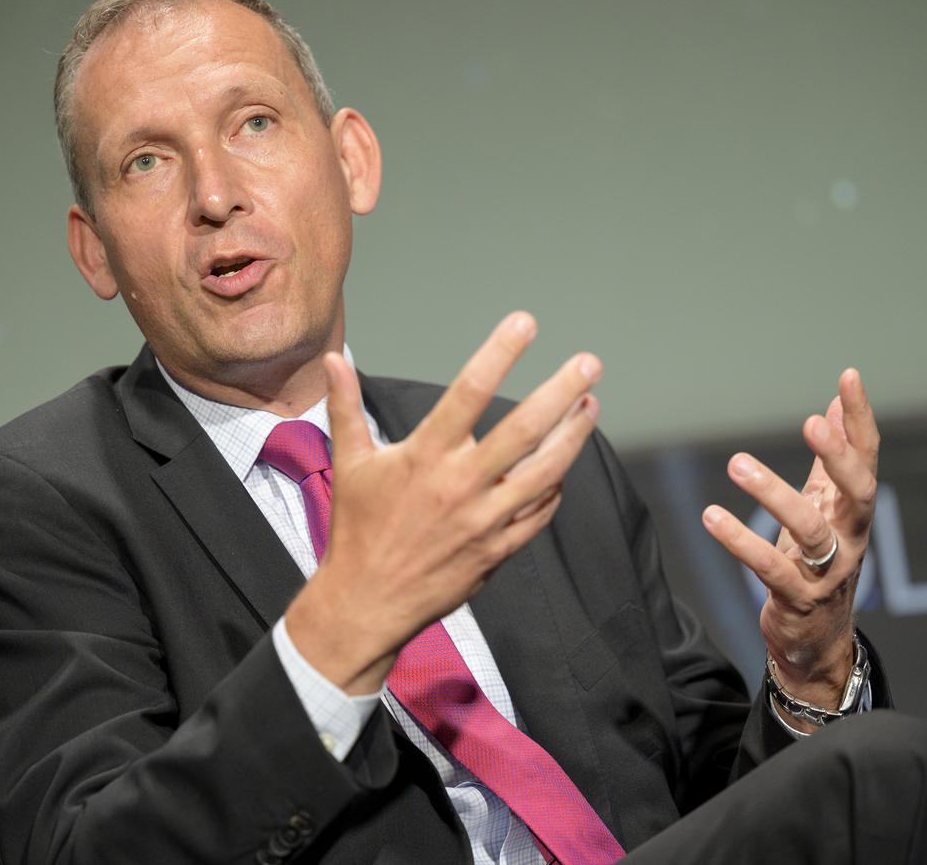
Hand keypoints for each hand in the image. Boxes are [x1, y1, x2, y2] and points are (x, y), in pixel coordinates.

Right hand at [285, 312, 601, 693]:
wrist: (366, 602)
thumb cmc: (357, 528)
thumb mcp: (349, 463)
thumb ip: (347, 407)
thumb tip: (335, 358)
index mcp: (424, 456)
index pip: (469, 391)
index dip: (500, 352)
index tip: (525, 323)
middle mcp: (460, 484)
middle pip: (524, 429)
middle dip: (562, 391)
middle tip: (589, 362)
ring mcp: (484, 520)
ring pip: (545, 471)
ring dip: (574, 435)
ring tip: (591, 405)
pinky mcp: (498, 551)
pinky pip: (539, 513)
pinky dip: (555, 486)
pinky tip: (564, 463)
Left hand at [700, 368, 879, 724]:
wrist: (818, 642)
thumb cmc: (820, 563)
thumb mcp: (827, 506)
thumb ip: (831, 458)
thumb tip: (836, 404)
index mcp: (855, 510)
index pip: (867, 457)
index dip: (860, 418)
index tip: (849, 377)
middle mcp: (852, 538)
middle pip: (859, 493)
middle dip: (838, 456)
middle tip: (811, 423)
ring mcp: (829, 572)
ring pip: (811, 530)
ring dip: (773, 495)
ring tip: (736, 462)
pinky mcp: (798, 599)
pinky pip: (771, 568)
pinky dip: (741, 542)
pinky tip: (712, 517)